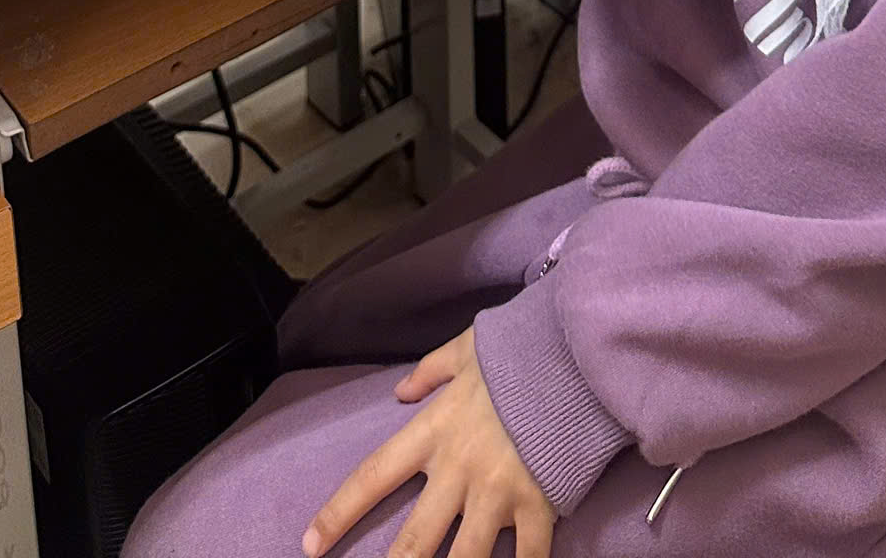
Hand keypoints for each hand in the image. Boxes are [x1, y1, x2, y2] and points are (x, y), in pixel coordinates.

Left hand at [303, 328, 554, 557]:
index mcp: (434, 431)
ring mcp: (497, 493)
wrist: (574, 354)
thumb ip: (431, 370)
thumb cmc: (518, 352)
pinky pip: (526, 557)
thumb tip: (401, 391)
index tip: (311, 543)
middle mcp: (458, 470)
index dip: (339, 513)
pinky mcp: (537, 505)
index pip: (374, 476)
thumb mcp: (467, 349)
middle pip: (414, 540)